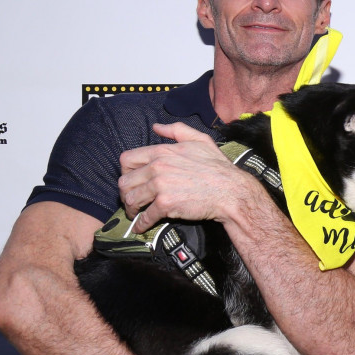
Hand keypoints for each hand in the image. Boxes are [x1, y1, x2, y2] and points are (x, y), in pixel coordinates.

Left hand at [118, 122, 247, 232]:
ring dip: (131, 209)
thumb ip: (176, 130)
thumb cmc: (217, 167)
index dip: (125, 172)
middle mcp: (157, 167)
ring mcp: (160, 186)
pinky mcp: (166, 205)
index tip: (131, 180)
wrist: (230, 191)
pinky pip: (145, 216)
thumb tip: (156, 127)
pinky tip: (141, 227)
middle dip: (125, 192)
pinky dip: (141, 224)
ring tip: (135, 213)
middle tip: (132, 199)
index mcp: (162, 152)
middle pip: (125, 181)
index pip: (127, 159)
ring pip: (131, 199)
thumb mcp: (200, 140)